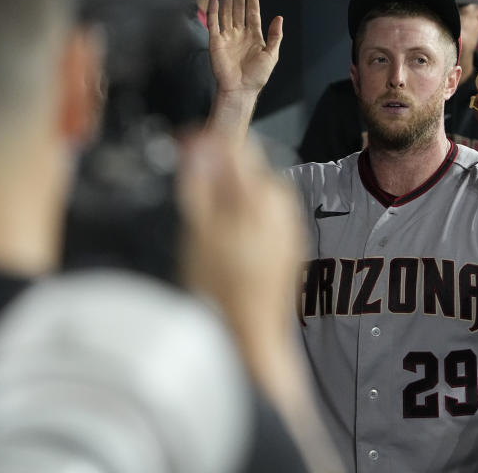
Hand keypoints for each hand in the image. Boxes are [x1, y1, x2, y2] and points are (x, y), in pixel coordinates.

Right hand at [178, 131, 303, 336]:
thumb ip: (201, 184)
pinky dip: (245, 217)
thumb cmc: (220, 289)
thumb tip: (202, 144)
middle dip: (219, 174)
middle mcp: (283, 204)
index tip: (186, 145)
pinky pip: (266, 214)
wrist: (251, 335)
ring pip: (255, 190)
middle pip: (248, 168)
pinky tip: (229, 245)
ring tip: (208, 230)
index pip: (237, 147)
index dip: (208, 141)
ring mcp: (291, 223)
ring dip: (231, 196)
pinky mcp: (292, 241)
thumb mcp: (198, 232)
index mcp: (260, 196)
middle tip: (192, 199)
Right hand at [207, 0, 283, 96]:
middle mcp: (240, 33)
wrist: (241, 89)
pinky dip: (213, 11)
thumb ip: (275, 36)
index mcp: (254, 35)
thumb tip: (279, 18)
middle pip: (239, 8)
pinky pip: (213, 23)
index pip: (252, 12)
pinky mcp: (216, 42)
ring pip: (227, 12)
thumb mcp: (272, 55)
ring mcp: (227, 36)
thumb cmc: (257, 76)